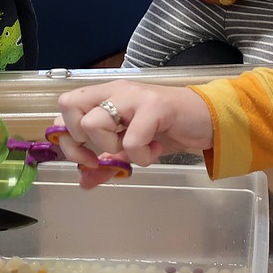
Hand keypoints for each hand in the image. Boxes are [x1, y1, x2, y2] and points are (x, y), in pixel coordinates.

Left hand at [54, 81, 214, 188]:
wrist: (207, 120)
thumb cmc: (167, 130)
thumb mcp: (131, 148)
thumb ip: (106, 162)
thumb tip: (84, 182)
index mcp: (106, 95)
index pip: (65, 107)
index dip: (68, 138)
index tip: (87, 159)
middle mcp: (115, 90)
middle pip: (70, 108)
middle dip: (81, 141)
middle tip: (105, 154)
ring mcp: (134, 96)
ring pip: (94, 123)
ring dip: (112, 148)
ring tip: (135, 149)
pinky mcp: (154, 107)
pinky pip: (131, 141)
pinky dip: (141, 156)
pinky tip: (155, 149)